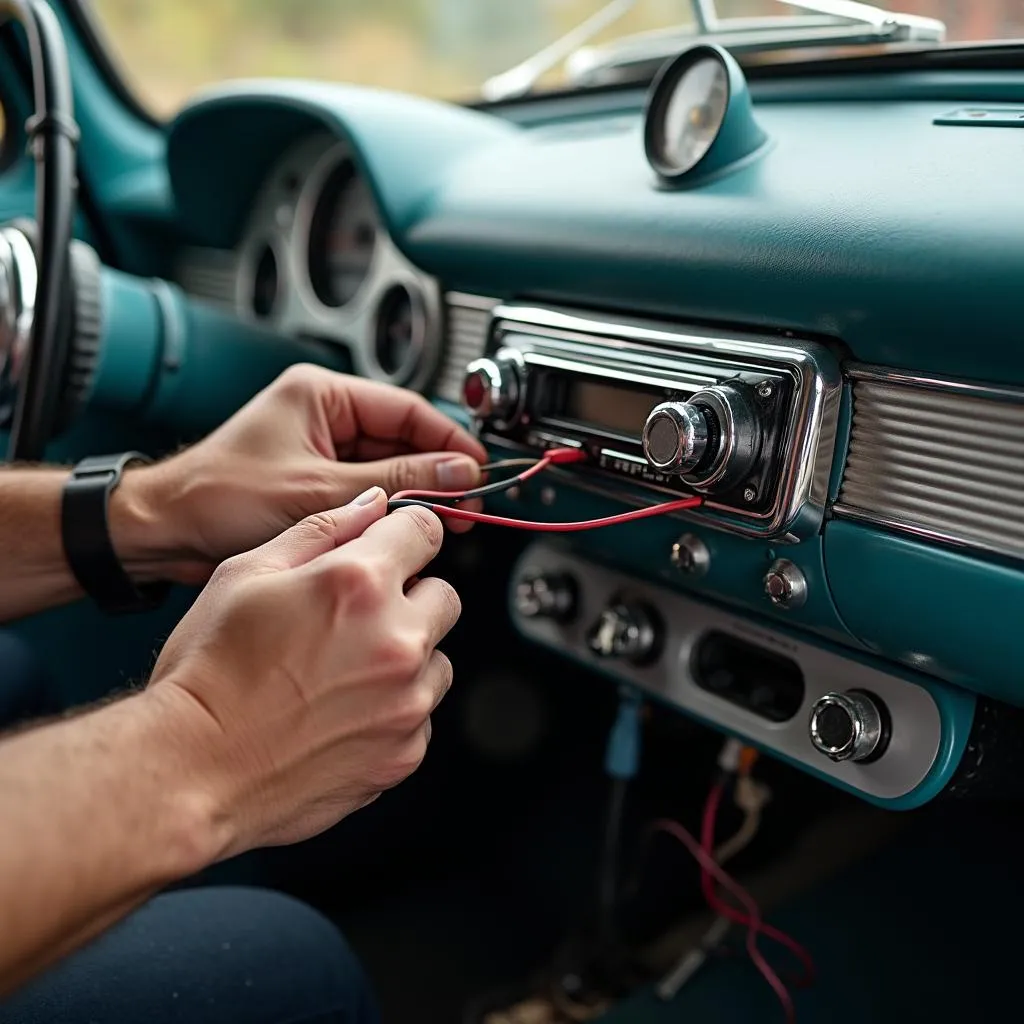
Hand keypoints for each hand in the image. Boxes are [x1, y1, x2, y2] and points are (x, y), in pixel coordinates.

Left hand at [111, 364, 486, 582]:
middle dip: (437, 472)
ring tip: (447, 519)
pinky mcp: (316, 481)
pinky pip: (368, 490)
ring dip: (416, 493)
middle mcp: (325, 416)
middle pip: (403, 439)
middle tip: (468, 503)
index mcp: (323, 394)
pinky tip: (409, 528)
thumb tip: (457, 471)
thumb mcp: (319, 489)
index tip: (478, 469)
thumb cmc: (218, 496)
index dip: (449, 440)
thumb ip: (396, 482)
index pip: (407, 410)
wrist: (164, 532)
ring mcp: (321, 450)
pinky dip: (390, 509)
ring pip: (390, 468)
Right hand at [144, 489, 457, 853]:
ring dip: (404, 657)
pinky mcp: (407, 751)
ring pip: (437, 658)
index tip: (390, 551)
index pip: (425, 531)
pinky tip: (339, 714)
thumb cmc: (206, 671)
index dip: (404, 536)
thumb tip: (370, 506)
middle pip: (443, 595)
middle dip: (408, 598)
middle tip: (353, 620)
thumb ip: (320, 530)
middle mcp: (398, 638)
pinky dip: (393, 708)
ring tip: (339, 673)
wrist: (191, 772)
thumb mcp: (246, 574)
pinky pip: (421, 714)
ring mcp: (409, 700)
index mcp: (361, 582)